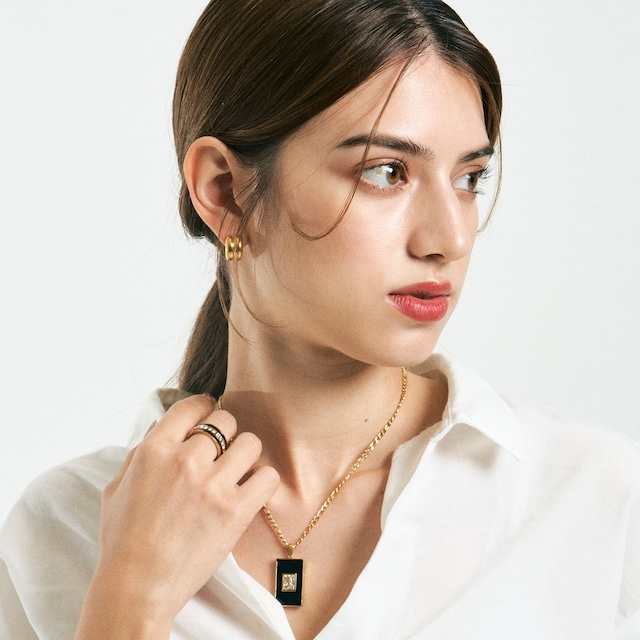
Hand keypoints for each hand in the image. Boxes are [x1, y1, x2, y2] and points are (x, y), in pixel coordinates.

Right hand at [75, 394, 278, 638]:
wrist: (137, 587)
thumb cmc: (123, 539)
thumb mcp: (116, 486)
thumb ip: (140, 451)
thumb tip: (162, 424)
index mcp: (155, 450)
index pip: (191, 406)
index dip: (204, 406)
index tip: (209, 412)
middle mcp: (185, 461)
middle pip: (225, 420)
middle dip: (225, 433)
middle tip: (221, 451)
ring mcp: (212, 485)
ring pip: (251, 443)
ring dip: (246, 454)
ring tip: (237, 471)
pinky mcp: (236, 511)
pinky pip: (268, 476)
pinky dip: (263, 481)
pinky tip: (250, 490)